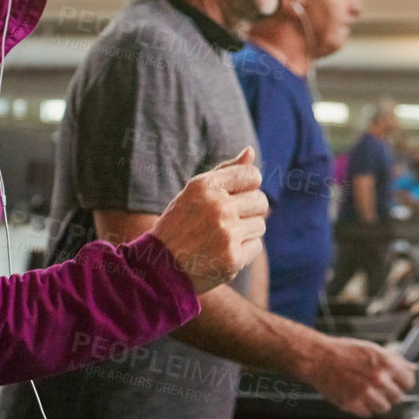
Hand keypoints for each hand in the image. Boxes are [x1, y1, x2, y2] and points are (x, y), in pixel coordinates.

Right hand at [151, 147, 268, 293]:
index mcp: (204, 186)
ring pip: (260, 224)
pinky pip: (255, 246)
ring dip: (245, 231)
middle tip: (223, 221)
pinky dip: (242, 251)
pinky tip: (220, 252)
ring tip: (219, 238)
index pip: (252, 174)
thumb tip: (250, 150)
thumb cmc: (178, 226)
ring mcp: (226, 233)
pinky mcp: (233, 258)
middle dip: (248, 210)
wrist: (158, 268)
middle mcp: (217, 206)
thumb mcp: (194, 193)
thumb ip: (224, 172)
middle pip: (261, 200)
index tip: (233, 196)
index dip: (247, 186)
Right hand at [301, 338, 413, 416]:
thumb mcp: (371, 349)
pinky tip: (355, 396)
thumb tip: (411, 368)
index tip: (395, 383)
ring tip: (364, 393)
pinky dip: (362, 408)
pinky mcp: (352, 403)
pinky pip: (367, 413)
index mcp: (386, 363)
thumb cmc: (341, 351)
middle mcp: (378, 379)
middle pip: (397, 397)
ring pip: (383, 408)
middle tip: (376, 387)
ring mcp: (365, 392)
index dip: (401, 383)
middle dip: (388, 393)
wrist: (316, 357)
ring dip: (376, 402)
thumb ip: (393, 359)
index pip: (408, 382)